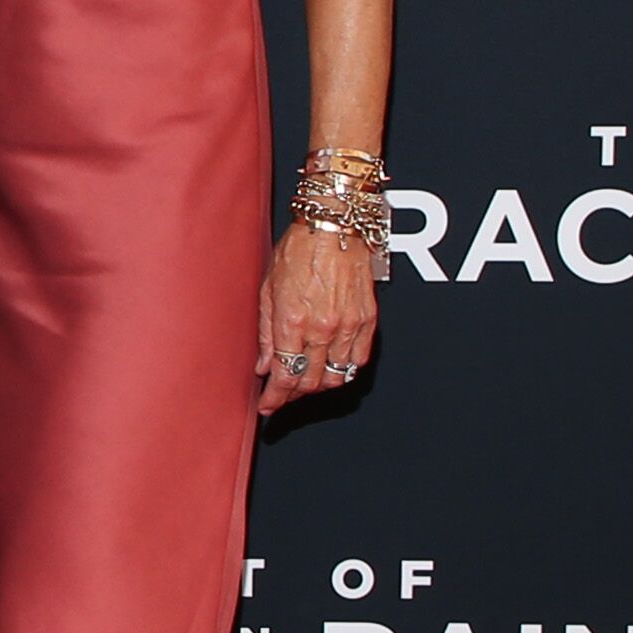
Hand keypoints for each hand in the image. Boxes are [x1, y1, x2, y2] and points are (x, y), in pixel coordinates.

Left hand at [255, 221, 382, 411]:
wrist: (334, 227)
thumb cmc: (298, 250)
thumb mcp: (268, 289)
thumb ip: (267, 333)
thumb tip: (264, 365)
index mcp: (293, 321)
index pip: (285, 376)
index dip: (275, 398)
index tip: (268, 406)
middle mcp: (323, 328)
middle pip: (311, 382)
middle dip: (294, 395)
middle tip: (283, 395)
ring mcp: (349, 326)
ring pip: (337, 376)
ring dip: (319, 386)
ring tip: (306, 382)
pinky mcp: (368, 320)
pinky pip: (359, 360)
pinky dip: (344, 370)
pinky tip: (331, 366)